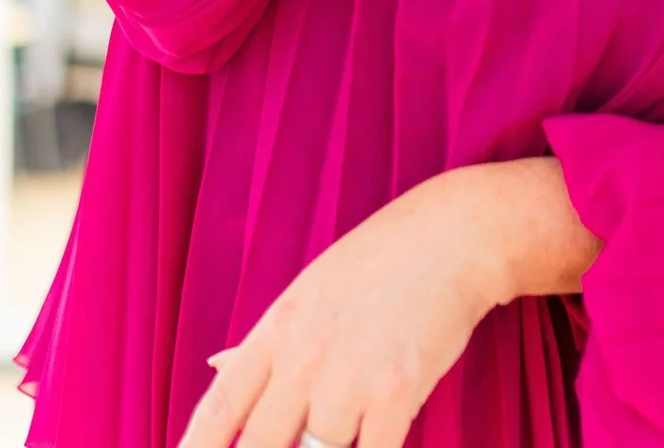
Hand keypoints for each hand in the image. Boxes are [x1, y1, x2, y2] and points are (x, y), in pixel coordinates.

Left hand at [176, 167, 512, 447]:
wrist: (450, 236)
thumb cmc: (377, 263)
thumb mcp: (306, 293)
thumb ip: (263, 342)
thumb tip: (214, 368)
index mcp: (276, 332)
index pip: (220, 406)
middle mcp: (304, 357)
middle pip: (260, 446)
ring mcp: (349, 378)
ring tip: (346, 424)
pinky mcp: (397, 392)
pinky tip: (374, 443)